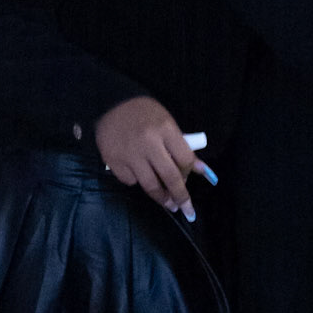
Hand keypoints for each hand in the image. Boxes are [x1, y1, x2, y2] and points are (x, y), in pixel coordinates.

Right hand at [94, 97, 207, 215]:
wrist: (110, 103)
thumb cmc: (144, 113)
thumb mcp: (167, 123)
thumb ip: (182, 146)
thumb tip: (202, 170)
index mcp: (165, 129)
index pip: (185, 159)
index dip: (190, 173)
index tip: (190, 180)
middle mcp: (149, 143)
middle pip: (170, 177)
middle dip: (181, 196)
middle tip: (186, 209)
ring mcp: (130, 154)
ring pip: (150, 185)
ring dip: (162, 198)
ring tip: (168, 204)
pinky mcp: (113, 161)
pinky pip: (130, 181)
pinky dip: (137, 182)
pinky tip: (139, 176)